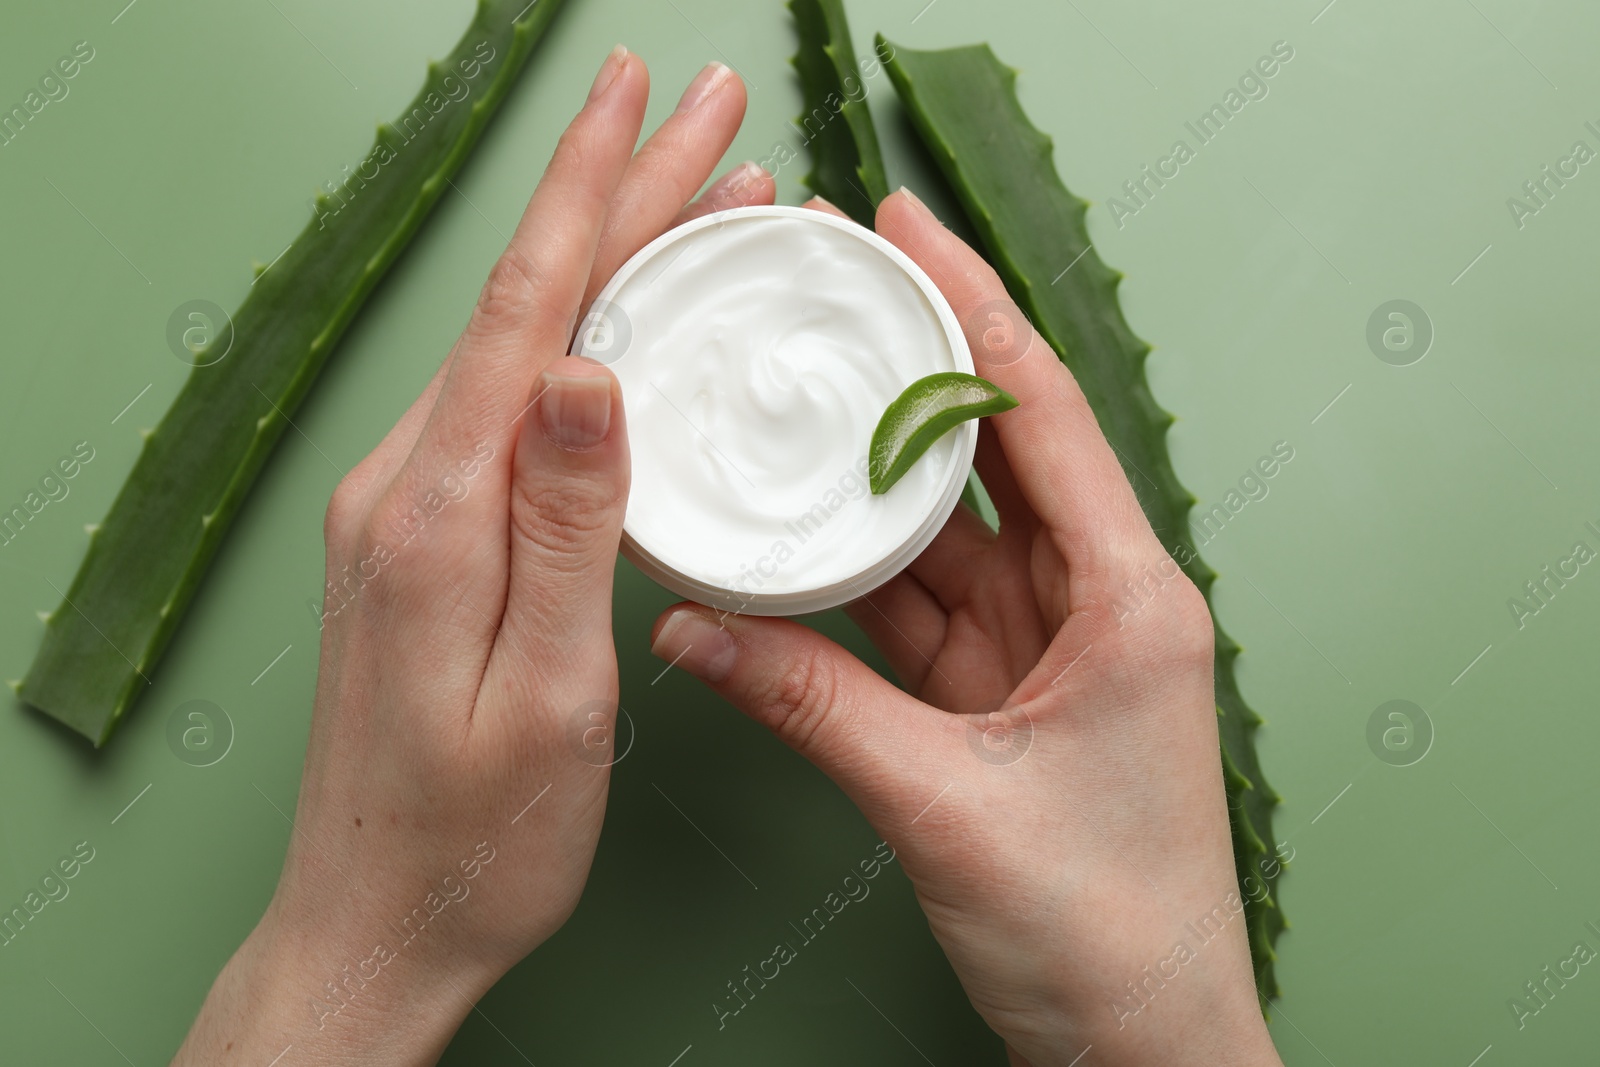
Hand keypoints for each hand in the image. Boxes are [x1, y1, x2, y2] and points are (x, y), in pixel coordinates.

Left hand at [175, 50, 773, 1064]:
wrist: (378, 920)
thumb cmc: (478, 835)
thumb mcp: (550, 691)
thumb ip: (564, 521)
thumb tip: (585, 364)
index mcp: (437, 516)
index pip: (527, 313)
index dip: (590, 191)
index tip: (643, 96)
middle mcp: (407, 489)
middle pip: (530, 308)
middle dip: (621, 195)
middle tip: (708, 113)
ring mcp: (408, 509)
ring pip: (524, 349)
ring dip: (612, 261)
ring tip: (702, 198)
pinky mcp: (425, 537)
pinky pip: (511, 410)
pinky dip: (582, 343)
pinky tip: (629, 331)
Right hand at [649, 190, 1281, 1065]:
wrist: (1141, 1047)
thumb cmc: (1104, 932)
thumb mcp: (945, 805)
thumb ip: (814, 707)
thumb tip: (696, 630)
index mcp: (1127, 599)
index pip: (1042, 416)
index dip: (975, 311)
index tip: (909, 232)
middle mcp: (1093, 604)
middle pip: (990, 455)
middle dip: (913, 367)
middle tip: (835, 286)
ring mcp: (1043, 652)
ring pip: (943, 532)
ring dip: (871, 477)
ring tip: (796, 398)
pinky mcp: (1000, 699)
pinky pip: (917, 610)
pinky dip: (857, 578)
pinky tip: (795, 538)